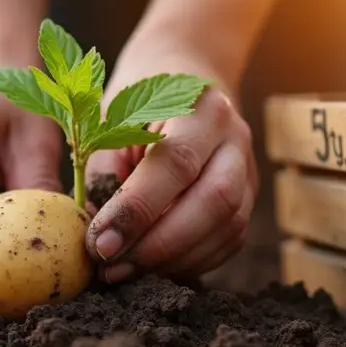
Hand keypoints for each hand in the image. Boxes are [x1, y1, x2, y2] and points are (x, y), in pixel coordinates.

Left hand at [84, 50, 258, 282]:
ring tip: (125, 272)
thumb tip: (96, 239)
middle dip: (159, 245)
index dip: (137, 211)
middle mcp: (234, 138)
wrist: (187, 73)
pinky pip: (229, 241)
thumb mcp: (111, 121)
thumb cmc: (137, 101)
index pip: (175, 165)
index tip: (100, 244)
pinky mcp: (249, 198)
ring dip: (174, 260)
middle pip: (214, 202)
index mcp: (200, 107)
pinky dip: (191, 262)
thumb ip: (104, 174)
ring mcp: (249, 171)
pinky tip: (153, 268)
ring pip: (227, 228)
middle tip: (113, 268)